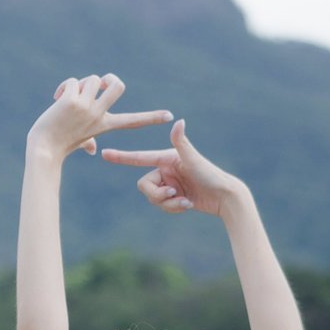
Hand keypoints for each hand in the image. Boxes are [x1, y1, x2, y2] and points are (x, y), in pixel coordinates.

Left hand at [27, 74, 171, 162]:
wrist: (42, 150)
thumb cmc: (58, 145)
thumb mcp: (78, 141)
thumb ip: (88, 140)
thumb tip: (91, 150)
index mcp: (103, 125)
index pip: (133, 121)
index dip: (151, 118)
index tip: (169, 116)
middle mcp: (98, 115)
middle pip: (118, 86)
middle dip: (109, 78)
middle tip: (96, 85)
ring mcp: (86, 108)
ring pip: (92, 79)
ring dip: (79, 84)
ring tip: (66, 98)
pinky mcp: (71, 101)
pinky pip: (74, 81)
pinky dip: (64, 87)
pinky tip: (56, 99)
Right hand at [101, 119, 245, 215]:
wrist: (225, 197)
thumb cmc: (211, 175)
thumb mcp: (194, 160)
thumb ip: (181, 142)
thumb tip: (179, 121)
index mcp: (167, 158)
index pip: (139, 157)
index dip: (122, 157)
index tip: (104, 154)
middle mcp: (166, 170)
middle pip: (143, 186)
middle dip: (156, 194)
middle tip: (172, 195)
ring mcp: (169, 185)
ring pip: (152, 198)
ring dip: (167, 204)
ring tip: (184, 202)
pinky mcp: (173, 198)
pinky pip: (162, 206)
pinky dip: (173, 208)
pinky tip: (188, 205)